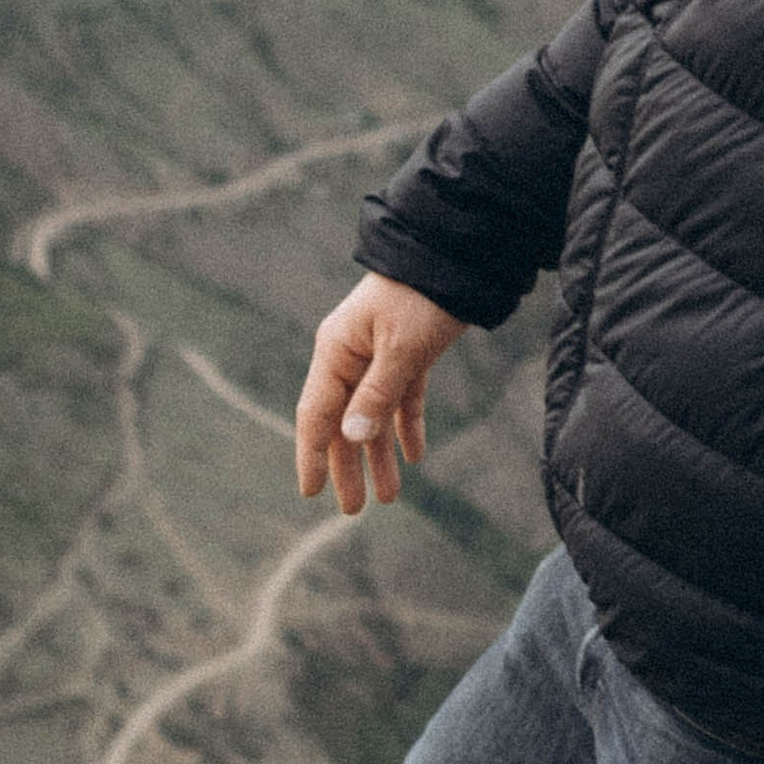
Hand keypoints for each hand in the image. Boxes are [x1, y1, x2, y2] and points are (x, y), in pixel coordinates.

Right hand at [295, 273, 469, 510]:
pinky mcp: (407, 353)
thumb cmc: (422, 296)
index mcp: (336, 351)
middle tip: (354, 509)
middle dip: (349, 466)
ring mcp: (377, 355)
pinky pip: (401, 398)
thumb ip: (376, 394)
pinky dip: (406, 426)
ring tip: (388, 496)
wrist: (453, 255)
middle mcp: (350, 355)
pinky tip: (414, 456)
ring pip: (373, 415)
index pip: (315, 414)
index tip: (310, 492)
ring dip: (380, 454)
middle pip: (343, 421)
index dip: (311, 454)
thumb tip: (352, 439)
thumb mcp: (401, 349)